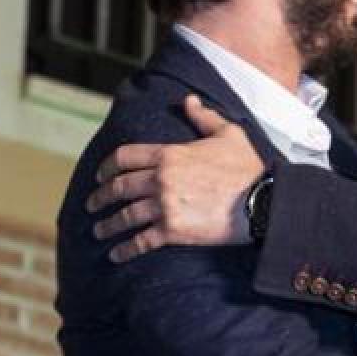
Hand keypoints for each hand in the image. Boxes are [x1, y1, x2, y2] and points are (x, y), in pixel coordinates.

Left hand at [87, 94, 264, 261]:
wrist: (263, 201)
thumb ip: (204, 117)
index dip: (107, 166)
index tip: (99, 175)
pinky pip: (141, 241)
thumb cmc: (248, 167)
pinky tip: (116, 254)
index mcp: (169, 154)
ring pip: (125, 216)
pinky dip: (125, 249)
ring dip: (108, 225)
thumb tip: (189, 101)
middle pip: (118, 187)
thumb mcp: (229, 134)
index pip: (124, 157)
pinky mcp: (173, 232)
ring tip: (99, 231)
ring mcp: (165, 207)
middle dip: (100, 196)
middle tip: (92, 204)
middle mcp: (161, 180)